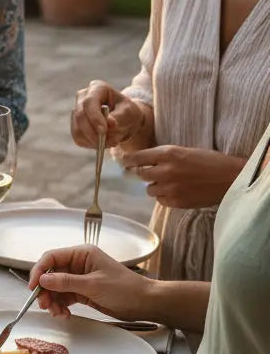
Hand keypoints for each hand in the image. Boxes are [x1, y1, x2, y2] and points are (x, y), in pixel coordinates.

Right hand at [27, 244, 153, 321]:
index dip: (39, 271)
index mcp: (82, 254)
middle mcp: (78, 264)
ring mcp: (79, 279)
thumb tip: (43, 279)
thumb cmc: (124, 289)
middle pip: (50, 274)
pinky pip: (63, 298)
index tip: (33, 287)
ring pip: (55, 288)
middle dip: (45, 291)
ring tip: (58, 313)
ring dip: (53, 301)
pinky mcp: (81, 292)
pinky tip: (65, 315)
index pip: (51, 257)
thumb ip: (66, 282)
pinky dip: (61, 307)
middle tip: (45, 305)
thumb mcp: (93, 285)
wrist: (144, 303)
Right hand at [71, 80, 146, 148]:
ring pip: (78, 130)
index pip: (89, 102)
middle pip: (80, 116)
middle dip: (93, 132)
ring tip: (111, 142)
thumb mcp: (129, 112)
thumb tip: (107, 125)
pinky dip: (91, 144)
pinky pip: (78, 139)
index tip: (104, 131)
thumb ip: (119, 117)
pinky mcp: (75, 126)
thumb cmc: (128, 113)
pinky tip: (103, 142)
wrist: (124, 121)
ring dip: (94, 141)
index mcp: (97, 88)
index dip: (94, 118)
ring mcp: (76, 112)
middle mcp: (82, 98)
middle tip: (109, 142)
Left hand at [118, 145, 242, 208]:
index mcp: (169, 154)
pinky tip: (178, 191)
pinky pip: (160, 200)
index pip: (138, 157)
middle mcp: (166, 170)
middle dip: (142, 173)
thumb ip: (164, 157)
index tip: (123, 161)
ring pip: (149, 189)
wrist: (230, 178)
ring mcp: (169, 188)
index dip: (128, 160)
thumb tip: (141, 163)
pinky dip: (165, 196)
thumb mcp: (185, 151)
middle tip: (146, 172)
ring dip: (155, 186)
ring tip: (171, 182)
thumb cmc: (210, 161)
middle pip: (140, 174)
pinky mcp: (175, 202)